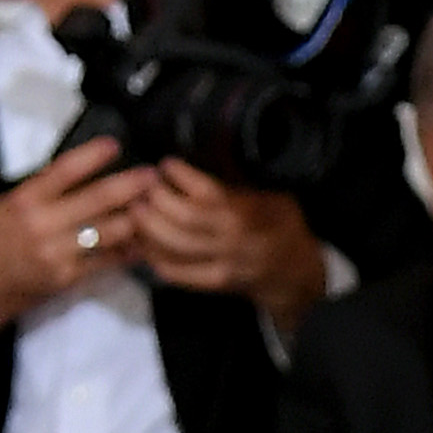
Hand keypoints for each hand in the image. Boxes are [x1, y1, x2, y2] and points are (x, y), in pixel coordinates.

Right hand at [0, 136, 147, 321]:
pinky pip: (105, 261)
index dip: (91, 156)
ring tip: (158, 207)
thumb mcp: (13, 204)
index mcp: (27, 199)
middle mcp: (43, 223)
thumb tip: (83, 170)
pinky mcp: (68, 277)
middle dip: (129, 186)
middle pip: (95, 199)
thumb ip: (45, 190)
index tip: (114, 145)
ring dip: (136, 219)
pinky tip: (145, 243)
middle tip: (152, 175)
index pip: (63, 170)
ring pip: (107, 232)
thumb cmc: (0, 236)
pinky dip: (127, 251)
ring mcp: (57, 252)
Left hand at [126, 162, 328, 325]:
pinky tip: (145, 239)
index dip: (178, 175)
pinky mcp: (213, 282)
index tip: (168, 165)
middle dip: (155, 198)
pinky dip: (153, 255)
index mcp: (247, 212)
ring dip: (147, 226)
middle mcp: (233, 240)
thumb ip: (237, 178)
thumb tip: (203, 149)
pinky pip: (174, 271)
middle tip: (145, 185)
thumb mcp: (270, 192)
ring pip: (172, 246)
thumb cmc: (280, 224)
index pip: (204, 192)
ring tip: (137, 208)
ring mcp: (222, 264)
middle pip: (181, 218)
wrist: (295, 271)